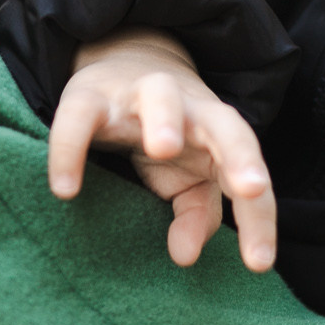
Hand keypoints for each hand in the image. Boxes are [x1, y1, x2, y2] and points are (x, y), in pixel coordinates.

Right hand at [50, 27, 276, 272]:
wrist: (124, 62)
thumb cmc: (167, 137)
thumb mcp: (186, 177)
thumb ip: (197, 214)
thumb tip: (185, 256)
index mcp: (219, 135)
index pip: (250, 175)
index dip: (260, 215)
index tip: (259, 263)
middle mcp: (190, 109)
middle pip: (226, 122)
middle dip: (240, 153)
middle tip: (250, 188)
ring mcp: (140, 95)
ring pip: (161, 94)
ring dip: (167, 118)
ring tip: (163, 149)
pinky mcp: (89, 95)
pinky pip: (78, 117)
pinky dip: (70, 148)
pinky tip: (65, 190)